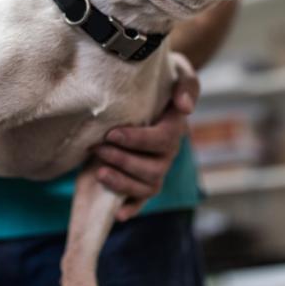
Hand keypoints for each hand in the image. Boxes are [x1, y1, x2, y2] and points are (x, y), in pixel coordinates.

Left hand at [94, 69, 200, 221]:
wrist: (150, 88)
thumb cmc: (163, 78)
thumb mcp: (179, 71)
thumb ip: (187, 86)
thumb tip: (185, 108)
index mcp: (175, 128)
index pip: (161, 140)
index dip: (137, 140)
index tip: (112, 134)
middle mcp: (168, 153)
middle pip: (152, 168)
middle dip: (123, 160)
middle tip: (97, 148)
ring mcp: (157, 169)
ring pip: (146, 187)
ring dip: (122, 183)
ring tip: (99, 171)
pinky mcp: (144, 180)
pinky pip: (141, 200)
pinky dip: (131, 208)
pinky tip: (118, 214)